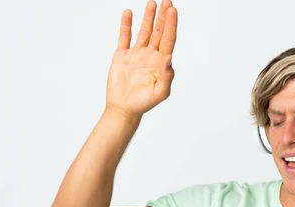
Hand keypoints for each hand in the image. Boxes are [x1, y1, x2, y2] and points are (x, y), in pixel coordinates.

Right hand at [105, 0, 177, 119]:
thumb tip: (168, 58)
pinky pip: (125, 37)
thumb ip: (167, 76)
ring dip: (148, 17)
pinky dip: (126, 25)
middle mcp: (150, 56)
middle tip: (167, 1)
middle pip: (159, 32)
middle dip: (163, 16)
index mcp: (161, 63)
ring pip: (144, 31)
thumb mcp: (160, 92)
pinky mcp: (122, 55)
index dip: (171, 25)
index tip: (172, 10)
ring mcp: (136, 54)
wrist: (124, 108)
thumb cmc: (144, 103)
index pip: (168, 39)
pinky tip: (129, 13)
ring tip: (152, 2)